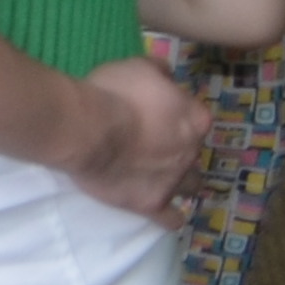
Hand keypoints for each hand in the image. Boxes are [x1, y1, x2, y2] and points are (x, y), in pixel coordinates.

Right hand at [65, 53, 206, 220]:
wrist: (88, 129)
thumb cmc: (113, 92)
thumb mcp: (136, 65)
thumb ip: (158, 70)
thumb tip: (168, 72)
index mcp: (194, 118)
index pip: (197, 118)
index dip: (177, 115)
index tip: (158, 113)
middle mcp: (191, 152)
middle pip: (194, 152)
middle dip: (178, 148)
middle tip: (151, 142)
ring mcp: (174, 181)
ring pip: (192, 186)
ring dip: (181, 181)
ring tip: (160, 176)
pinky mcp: (153, 204)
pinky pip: (172, 219)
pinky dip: (170, 215)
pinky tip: (161, 210)